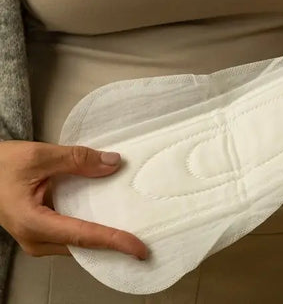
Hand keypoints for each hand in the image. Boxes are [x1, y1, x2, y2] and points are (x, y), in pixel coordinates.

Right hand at [0, 140, 147, 258]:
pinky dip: (92, 230)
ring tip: (134, 230)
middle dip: (114, 244)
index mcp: (33, 223)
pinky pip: (71, 235)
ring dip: (104, 238)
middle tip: (145, 240)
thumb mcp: (39, 156)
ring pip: (77, 243)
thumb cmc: (2, 165)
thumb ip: (77, 159)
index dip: (113, 241)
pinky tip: (110, 219)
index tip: (139, 248)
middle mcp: (35, 239)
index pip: (82, 236)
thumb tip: (114, 164)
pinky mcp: (41, 231)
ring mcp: (37, 238)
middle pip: (83, 245)